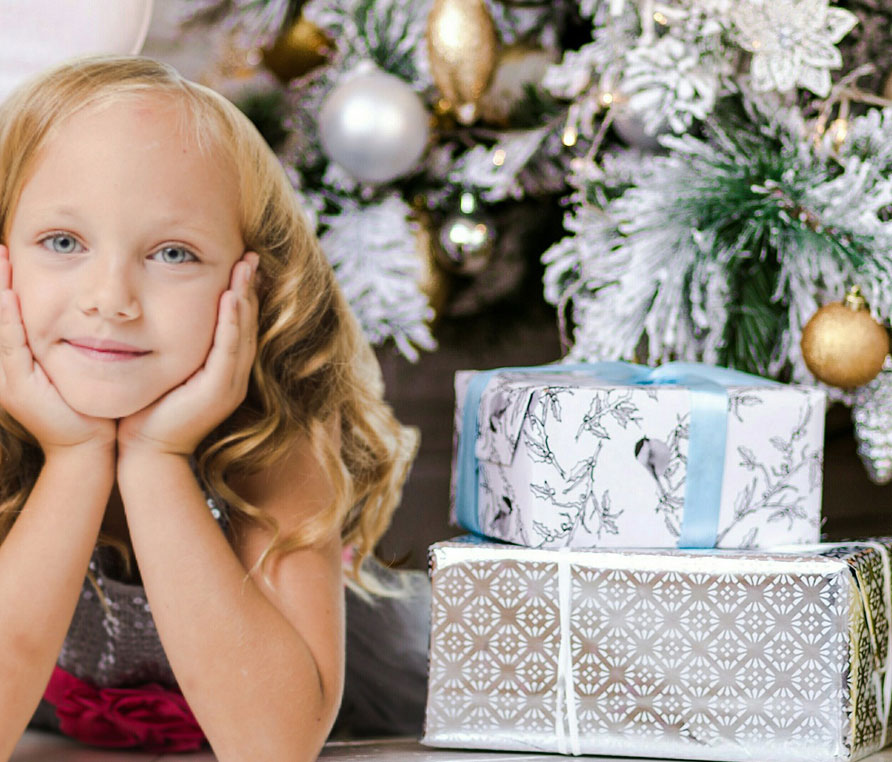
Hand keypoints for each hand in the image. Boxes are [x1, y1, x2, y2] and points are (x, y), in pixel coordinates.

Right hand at [0, 246, 115, 455]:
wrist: (88, 450)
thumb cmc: (88, 409)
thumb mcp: (75, 367)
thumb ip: (72, 340)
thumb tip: (86, 309)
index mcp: (16, 360)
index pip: (5, 311)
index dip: (3, 282)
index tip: (7, 250)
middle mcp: (5, 366)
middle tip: (0, 246)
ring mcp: (7, 377)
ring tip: (0, 257)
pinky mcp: (17, 386)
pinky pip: (9, 345)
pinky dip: (8, 319)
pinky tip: (9, 295)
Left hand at [116, 252, 258, 458]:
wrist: (145, 452)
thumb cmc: (148, 411)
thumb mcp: (165, 369)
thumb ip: (172, 344)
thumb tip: (159, 311)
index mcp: (225, 371)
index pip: (238, 324)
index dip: (242, 293)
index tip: (240, 263)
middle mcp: (234, 376)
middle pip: (248, 323)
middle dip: (250, 287)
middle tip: (251, 255)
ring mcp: (230, 384)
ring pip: (243, 331)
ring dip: (246, 297)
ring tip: (246, 267)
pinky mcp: (218, 390)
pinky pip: (229, 348)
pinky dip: (231, 321)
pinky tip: (231, 296)